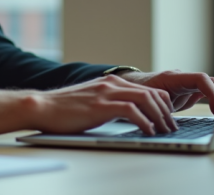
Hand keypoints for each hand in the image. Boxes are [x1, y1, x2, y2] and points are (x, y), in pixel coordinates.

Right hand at [0, 75, 178, 136]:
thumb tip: (128, 115)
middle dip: (166, 112)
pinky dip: (145, 122)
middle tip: (171, 128)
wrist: (42, 106)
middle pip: (151, 93)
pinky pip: (132, 111)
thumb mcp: (92, 100)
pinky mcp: (101, 105)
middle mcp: (111, 83)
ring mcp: (106, 93)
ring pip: (146, 99)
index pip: (148, 88)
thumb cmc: (63, 109)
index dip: (163, 103)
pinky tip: (148, 131)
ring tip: (164, 131)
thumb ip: (109, 102)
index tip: (168, 118)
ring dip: (159, 117)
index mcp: (110, 82)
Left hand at [117, 69, 213, 115]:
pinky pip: (206, 92)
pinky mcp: (189, 91)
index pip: (200, 79)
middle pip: (210, 82)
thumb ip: (159, 107)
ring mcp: (187, 84)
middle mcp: (182, 78)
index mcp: (172, 78)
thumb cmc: (138, 94)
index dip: (212, 94)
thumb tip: (167, 118)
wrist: (135, 88)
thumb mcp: (147, 102)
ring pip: (210, 86)